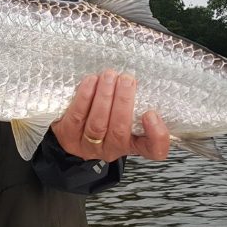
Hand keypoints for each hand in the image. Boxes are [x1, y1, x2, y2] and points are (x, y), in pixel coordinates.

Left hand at [51, 69, 169, 161]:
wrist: (72, 129)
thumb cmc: (105, 115)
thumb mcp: (125, 112)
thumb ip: (135, 102)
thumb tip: (137, 79)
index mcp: (133, 144)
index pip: (154, 150)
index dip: (156, 135)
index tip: (151, 114)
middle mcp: (113, 149)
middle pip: (120, 131)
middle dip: (123, 102)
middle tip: (126, 80)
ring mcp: (89, 146)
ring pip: (98, 124)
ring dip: (104, 96)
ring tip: (109, 76)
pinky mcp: (69, 137)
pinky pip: (78, 116)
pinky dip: (85, 96)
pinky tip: (91, 81)